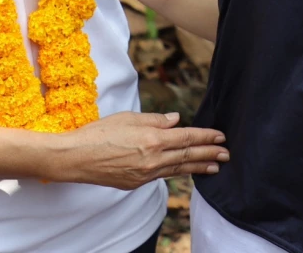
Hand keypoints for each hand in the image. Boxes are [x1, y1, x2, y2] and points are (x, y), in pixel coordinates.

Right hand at [55, 111, 227, 188]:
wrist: (76, 158)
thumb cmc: (99, 133)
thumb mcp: (130, 118)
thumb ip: (156, 120)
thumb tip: (177, 120)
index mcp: (153, 139)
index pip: (187, 138)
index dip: (206, 137)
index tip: (220, 136)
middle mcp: (152, 159)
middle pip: (188, 156)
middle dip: (210, 154)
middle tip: (226, 154)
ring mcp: (144, 174)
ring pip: (178, 170)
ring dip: (198, 168)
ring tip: (215, 167)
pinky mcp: (135, 183)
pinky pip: (162, 177)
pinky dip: (177, 173)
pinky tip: (185, 172)